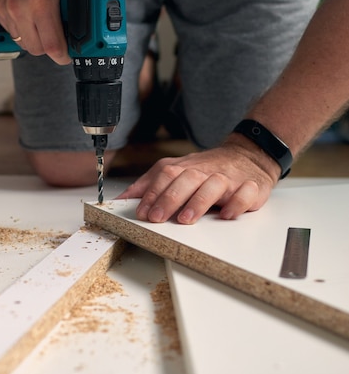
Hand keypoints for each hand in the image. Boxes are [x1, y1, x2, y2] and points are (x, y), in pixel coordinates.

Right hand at [0, 0, 70, 64]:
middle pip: (36, 49)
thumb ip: (75, 4)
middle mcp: (19, 8)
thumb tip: (87, 26)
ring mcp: (4, 8)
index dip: (63, 55)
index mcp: (41, 1)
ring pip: (22, 41)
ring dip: (35, 38)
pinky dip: (22, 28)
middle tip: (60, 39)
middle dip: (50, 47)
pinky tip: (30, 14)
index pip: (52, 46)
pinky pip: (10, 30)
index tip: (68, 55)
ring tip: (44, 23)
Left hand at [117, 139, 278, 223]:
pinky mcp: (251, 187)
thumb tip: (122, 198)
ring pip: (214, 184)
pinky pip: (246, 193)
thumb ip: (150, 184)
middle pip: (187, 178)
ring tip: (186, 219)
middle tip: (157, 218)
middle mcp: (205, 171)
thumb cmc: (207, 168)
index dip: (152, 193)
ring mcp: (229, 178)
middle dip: (170, 198)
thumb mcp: (176, 170)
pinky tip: (226, 215)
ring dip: (199, 201)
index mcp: (186, 167)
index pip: (166, 174)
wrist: (248, 155)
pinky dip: (237, 203)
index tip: (142, 212)